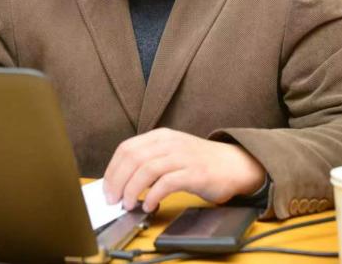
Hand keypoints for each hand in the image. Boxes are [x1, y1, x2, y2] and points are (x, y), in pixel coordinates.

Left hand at [102, 128, 265, 211]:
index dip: (112, 170)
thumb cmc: (200, 162)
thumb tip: (121, 181)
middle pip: (133, 158)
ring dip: (132, 190)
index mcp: (161, 136)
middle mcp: (170, 143)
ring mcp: (183, 156)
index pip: (127, 148)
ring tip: (129, 204)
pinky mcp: (195, 173)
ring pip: (147, 169)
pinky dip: (153, 196)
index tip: (107, 188)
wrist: (235, 164)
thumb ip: (150, 160)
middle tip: (113, 200)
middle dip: (117, 181)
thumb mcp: (172, 152)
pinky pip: (167, 183)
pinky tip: (150, 205)